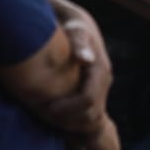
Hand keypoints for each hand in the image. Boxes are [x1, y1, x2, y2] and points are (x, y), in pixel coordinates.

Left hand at [43, 14, 112, 136]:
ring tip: (48, 119)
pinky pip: (87, 114)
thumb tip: (85, 59)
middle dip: (70, 121)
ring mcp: (100, 88)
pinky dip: (73, 121)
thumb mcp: (75, 32)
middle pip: (92, 115)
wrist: (79, 26)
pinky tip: (54, 117)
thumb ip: (79, 44)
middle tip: (45, 117)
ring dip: (72, 124)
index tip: (49, 108)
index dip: (69, 109)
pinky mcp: (93, 91)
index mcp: (100, 71)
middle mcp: (104, 82)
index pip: (89, 100)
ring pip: (91, 119)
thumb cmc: (72, 28)